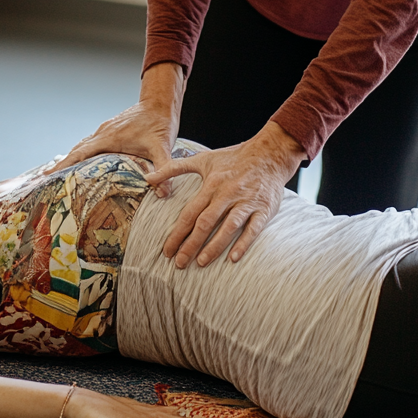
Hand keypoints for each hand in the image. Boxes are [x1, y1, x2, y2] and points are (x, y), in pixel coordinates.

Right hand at [51, 63, 183, 191]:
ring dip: (70, 158)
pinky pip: (90, 142)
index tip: (48, 175)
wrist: (160, 102)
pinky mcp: (110, 129)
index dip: (64, 165)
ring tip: (58, 175)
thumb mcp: (163, 147)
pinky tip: (81, 161)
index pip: (80, 153)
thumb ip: (163, 169)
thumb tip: (163, 192)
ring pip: (82, 145)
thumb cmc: (160, 123)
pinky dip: (81, 152)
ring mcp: (105, 130)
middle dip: (61, 165)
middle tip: (46, 181)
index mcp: (109, 138)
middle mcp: (103, 133)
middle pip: (76, 150)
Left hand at [145, 121, 306, 268]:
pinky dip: (244, 243)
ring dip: (215, 246)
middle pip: (206, 222)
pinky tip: (233, 258)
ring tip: (201, 262)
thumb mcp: (202, 159)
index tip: (167, 251)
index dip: (178, 233)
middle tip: (180, 264)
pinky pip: (253, 228)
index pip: (190, 213)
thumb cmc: (233, 158)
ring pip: (229, 227)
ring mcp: (247, 202)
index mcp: (212, 184)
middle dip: (191, 244)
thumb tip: (148, 177)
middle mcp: (228, 194)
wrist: (269, 154)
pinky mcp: (264, 209)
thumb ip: (173, 168)